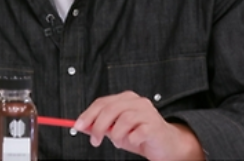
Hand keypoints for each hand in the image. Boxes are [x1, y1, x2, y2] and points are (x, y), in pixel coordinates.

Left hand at [73, 91, 204, 160]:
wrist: (165, 145)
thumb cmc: (140, 135)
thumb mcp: (117, 130)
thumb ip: (101, 126)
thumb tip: (82, 126)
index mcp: (126, 99)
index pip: (102, 102)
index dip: (88, 114)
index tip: (78, 126)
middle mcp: (137, 102)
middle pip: (111, 109)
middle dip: (98, 126)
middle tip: (94, 140)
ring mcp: (148, 113)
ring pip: (124, 120)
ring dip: (117, 135)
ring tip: (119, 142)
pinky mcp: (155, 126)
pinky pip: (137, 132)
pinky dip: (131, 139)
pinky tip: (133, 142)